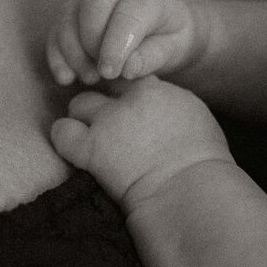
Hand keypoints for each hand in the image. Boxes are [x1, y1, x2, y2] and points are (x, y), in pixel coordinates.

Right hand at [47, 0, 199, 84]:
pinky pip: (57, 28)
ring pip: (69, 13)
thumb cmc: (170, 38)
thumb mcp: (173, 48)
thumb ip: (152, 56)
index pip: (128, 11)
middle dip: (92, 42)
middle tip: (102, 74)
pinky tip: (66, 78)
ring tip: (90, 79)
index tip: (111, 72)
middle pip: (93, 2)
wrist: (163, 29)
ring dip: (73, 50)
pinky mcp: (73, 10)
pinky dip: (57, 54)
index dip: (116, 43)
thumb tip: (127, 68)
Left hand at [50, 76, 231, 211]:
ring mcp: (108, 121)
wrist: (189, 187)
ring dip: (83, 118)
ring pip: (79, 104)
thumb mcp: (197, 117)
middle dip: (105, 102)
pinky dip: (64, 137)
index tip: (130, 111)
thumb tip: (167, 108)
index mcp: (156, 91)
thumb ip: (175, 104)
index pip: (130, 80)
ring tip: (91, 135)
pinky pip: (62, 132)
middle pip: (103, 86)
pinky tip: (74, 147)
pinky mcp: (92, 148)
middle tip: (110, 124)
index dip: (127, 95)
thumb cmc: (203, 160)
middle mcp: (129, 99)